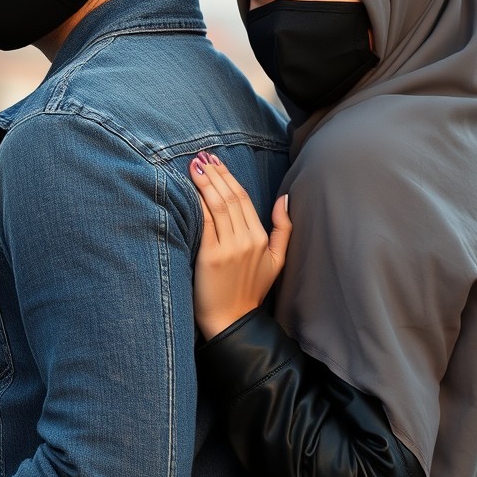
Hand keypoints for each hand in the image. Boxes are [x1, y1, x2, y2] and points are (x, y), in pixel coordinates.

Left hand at [188, 152, 291, 339]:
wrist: (232, 321)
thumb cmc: (251, 292)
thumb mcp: (277, 262)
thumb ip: (284, 229)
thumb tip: (286, 199)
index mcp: (262, 239)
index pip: (244, 199)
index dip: (229, 177)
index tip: (216, 161)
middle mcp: (248, 240)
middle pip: (230, 197)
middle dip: (215, 173)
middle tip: (202, 156)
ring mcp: (230, 247)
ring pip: (218, 205)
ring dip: (205, 181)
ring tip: (194, 165)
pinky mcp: (211, 256)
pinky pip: (205, 221)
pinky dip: (198, 201)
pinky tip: (190, 188)